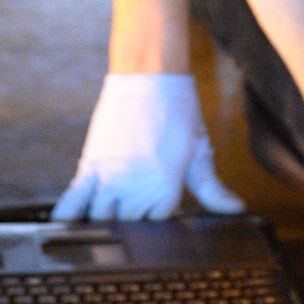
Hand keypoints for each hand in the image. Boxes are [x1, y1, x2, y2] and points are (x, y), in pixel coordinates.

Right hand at [52, 73, 245, 221]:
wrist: (149, 79)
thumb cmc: (178, 114)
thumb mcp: (199, 153)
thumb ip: (213, 189)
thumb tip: (236, 209)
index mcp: (166, 189)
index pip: (158, 223)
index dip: (157, 215)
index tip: (157, 203)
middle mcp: (137, 189)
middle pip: (129, 224)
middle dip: (132, 218)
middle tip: (135, 201)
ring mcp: (110, 179)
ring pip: (101, 218)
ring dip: (104, 218)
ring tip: (108, 212)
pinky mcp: (90, 165)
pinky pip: (75, 199)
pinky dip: (69, 214)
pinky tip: (67, 224)